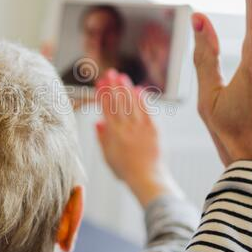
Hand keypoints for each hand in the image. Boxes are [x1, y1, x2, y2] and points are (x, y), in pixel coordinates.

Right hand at [95, 70, 183, 205]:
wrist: (147, 178)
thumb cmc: (126, 170)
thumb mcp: (107, 156)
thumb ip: (102, 138)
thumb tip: (98, 122)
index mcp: (113, 134)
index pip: (106, 109)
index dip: (102, 94)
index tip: (99, 83)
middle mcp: (126, 128)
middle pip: (118, 102)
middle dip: (113, 86)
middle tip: (110, 73)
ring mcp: (141, 127)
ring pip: (132, 103)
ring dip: (126, 88)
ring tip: (122, 76)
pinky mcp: (154, 129)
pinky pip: (146, 110)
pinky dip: (142, 99)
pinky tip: (138, 89)